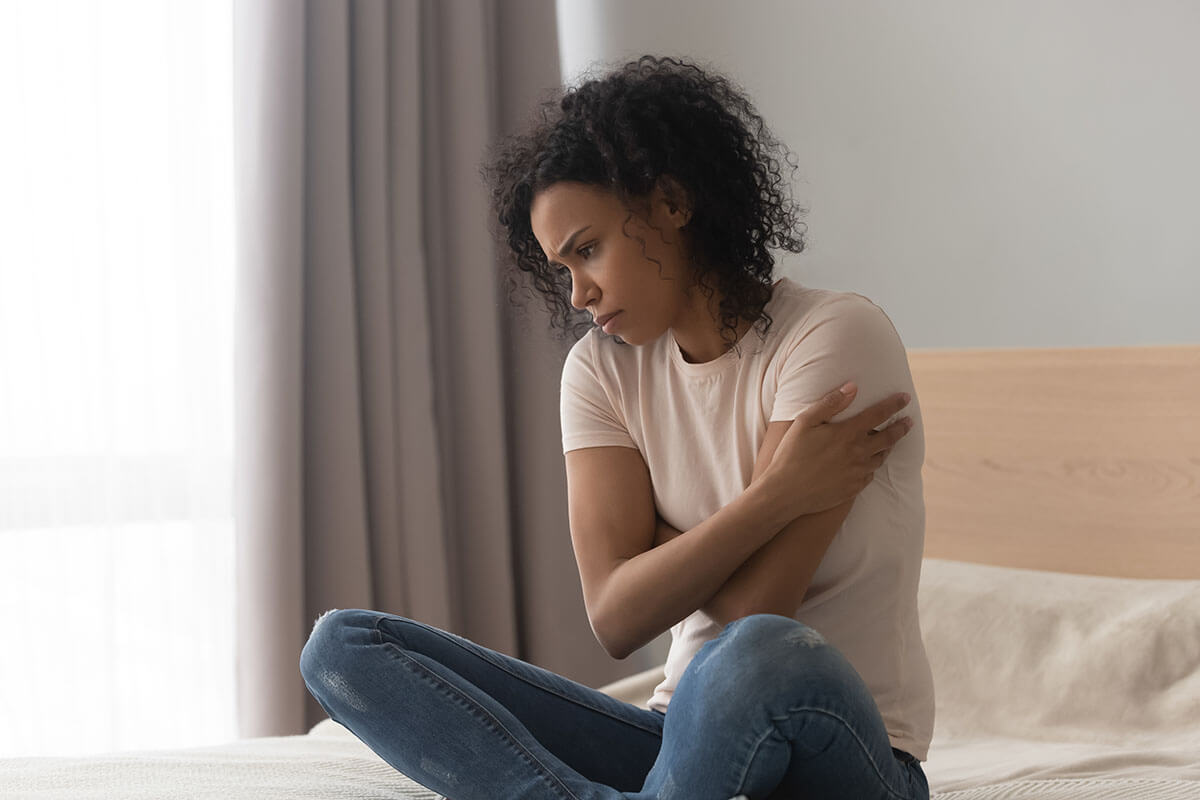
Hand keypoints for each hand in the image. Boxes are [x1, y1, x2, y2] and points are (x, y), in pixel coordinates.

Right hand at [759, 382, 913, 517]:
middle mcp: (858, 453)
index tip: (905, 397)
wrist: (785, 493)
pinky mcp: (853, 489)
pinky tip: (868, 464)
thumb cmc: (791, 454)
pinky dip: (872, 466)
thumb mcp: (804, 422)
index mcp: (847, 434)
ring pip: (880, 458)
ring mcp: (857, 473)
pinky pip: (869, 475)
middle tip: (908, 422)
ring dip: (888, 448)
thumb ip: (830, 403)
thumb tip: (852, 387)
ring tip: (890, 443)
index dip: (894, 404)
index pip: (878, 414)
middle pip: (888, 438)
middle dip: (901, 428)